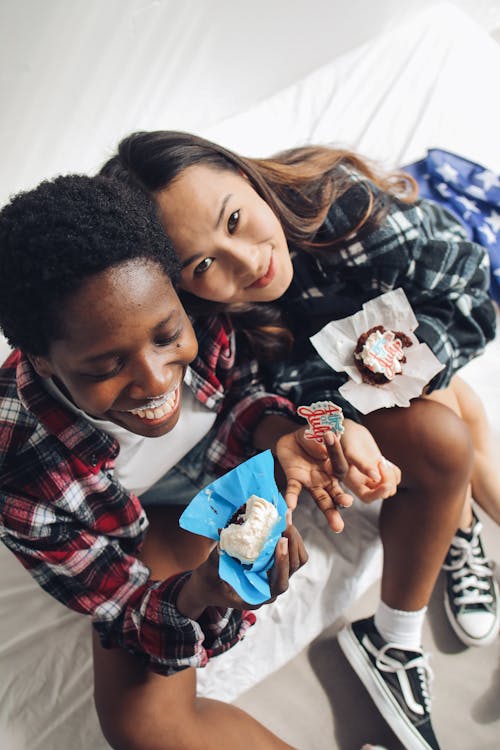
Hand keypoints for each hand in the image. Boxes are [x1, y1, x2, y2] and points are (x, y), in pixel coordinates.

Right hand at [176, 519, 307, 616]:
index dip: (283, 563)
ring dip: (294, 539)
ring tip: (286, 517)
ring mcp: (273, 578)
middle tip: (285, 522)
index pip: (279, 584)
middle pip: (293, 568)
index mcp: (256, 596)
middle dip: (292, 544)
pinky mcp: (274, 567)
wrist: (206, 587)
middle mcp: (269, 590)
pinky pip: (290, 553)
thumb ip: (218, 557)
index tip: (280, 542)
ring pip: (296, 560)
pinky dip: (289, 538)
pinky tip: (282, 522)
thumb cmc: (207, 582)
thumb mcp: (209, 570)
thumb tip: (225, 535)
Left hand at [275, 427, 352, 532]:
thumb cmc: (311, 438)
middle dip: (342, 500)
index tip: (368, 472)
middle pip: (336, 492)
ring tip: (337, 526)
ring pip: (321, 499)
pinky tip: (290, 507)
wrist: (292, 440)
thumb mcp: (315, 434)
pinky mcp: (294, 479)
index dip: (347, 464)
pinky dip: (291, 498)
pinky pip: (294, 490)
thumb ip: (318, 442)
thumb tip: (322, 452)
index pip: (340, 466)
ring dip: (328, 511)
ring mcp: (311, 481)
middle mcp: (325, 478)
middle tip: (348, 505)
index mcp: (334, 465)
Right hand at [341, 419, 400, 502]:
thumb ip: (362, 465)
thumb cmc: (344, 439)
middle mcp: (364, 482)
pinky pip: (394, 477)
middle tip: (381, 463)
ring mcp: (374, 477)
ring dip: (391, 476)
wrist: (348, 430)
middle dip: (387, 481)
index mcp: (353, 482)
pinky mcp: (381, 470)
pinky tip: (385, 462)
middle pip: (382, 493)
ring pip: (390, 486)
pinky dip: (394, 471)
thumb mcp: (351, 451)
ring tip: (381, 461)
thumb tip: (376, 478)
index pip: (368, 497)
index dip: (378, 494)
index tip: (386, 485)